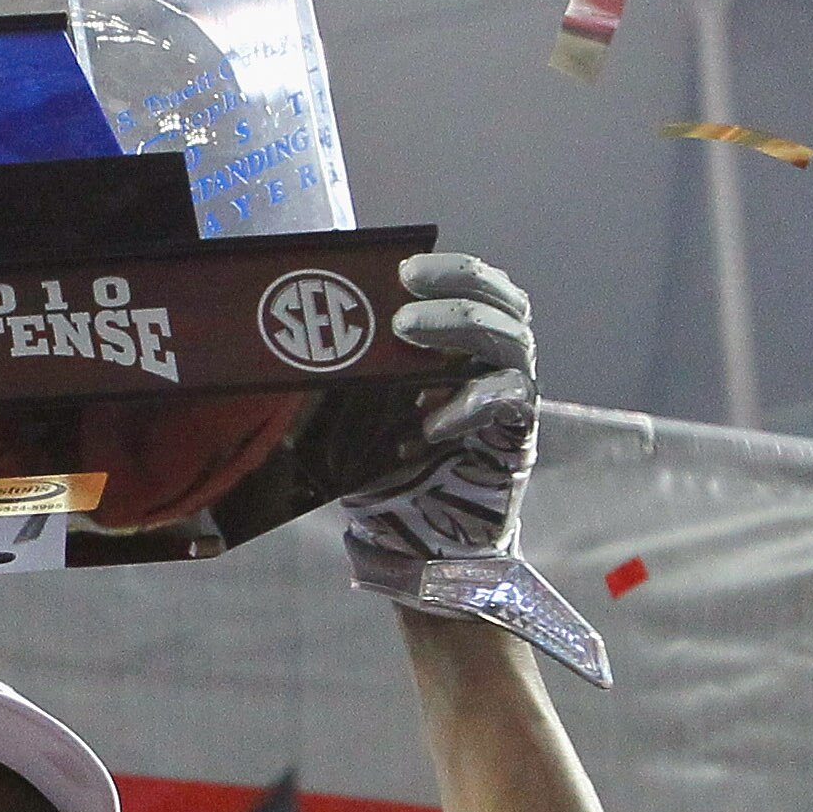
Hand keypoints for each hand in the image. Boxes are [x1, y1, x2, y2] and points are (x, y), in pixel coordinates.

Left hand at [341, 252, 536, 564]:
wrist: (416, 543)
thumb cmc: (388, 470)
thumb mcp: (359, 413)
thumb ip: (353, 373)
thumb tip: (295, 333)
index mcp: (466, 346)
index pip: (477, 285)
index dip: (448, 269)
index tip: (403, 268)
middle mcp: (498, 362)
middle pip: (504, 301)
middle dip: (457, 289)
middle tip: (403, 299)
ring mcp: (513, 397)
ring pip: (513, 340)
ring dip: (461, 327)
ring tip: (408, 332)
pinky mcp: (517, 437)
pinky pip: (510, 400)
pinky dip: (472, 400)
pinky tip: (431, 418)